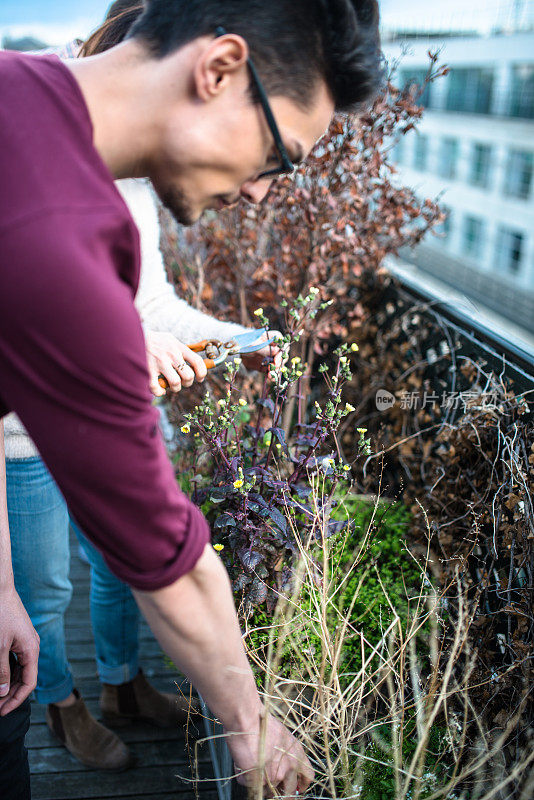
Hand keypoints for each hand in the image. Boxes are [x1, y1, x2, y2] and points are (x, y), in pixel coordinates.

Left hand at [0, 585, 39, 715]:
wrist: (1, 589)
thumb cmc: (0, 615)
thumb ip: (2, 671)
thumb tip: (3, 693)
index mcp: (31, 650)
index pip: (29, 684)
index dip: (16, 700)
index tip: (1, 712)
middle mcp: (32, 646)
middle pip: (26, 678)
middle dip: (12, 695)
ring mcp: (25, 641)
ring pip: (21, 669)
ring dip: (9, 684)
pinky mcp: (18, 636)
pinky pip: (16, 659)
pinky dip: (8, 671)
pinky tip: (0, 677)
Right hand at [145, 330, 206, 396]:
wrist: (132, 334)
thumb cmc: (153, 340)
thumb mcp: (169, 339)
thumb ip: (180, 349)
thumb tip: (193, 361)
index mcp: (178, 347)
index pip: (197, 361)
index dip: (202, 373)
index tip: (200, 378)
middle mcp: (171, 354)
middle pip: (188, 375)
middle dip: (187, 383)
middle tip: (183, 382)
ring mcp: (159, 362)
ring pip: (175, 383)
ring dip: (175, 388)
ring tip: (171, 385)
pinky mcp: (148, 369)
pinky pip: (157, 387)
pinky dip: (159, 392)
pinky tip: (160, 389)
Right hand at [226, 710, 313, 797]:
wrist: (248, 720)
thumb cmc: (262, 723)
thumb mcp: (283, 736)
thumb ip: (286, 753)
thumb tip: (282, 763)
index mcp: (297, 754)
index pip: (308, 777)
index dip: (302, 786)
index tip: (297, 789)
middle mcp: (289, 767)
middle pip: (289, 792)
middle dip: (280, 792)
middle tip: (271, 786)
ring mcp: (274, 776)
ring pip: (269, 791)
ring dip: (262, 784)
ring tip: (253, 766)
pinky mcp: (259, 781)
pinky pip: (252, 786)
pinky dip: (246, 778)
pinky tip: (243, 764)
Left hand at [241, 330, 282, 373]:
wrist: (233, 351)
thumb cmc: (243, 343)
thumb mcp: (254, 345)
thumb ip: (265, 349)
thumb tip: (277, 351)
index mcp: (269, 338)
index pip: (281, 342)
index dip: (282, 349)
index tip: (277, 357)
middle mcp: (271, 347)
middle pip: (281, 354)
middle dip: (280, 361)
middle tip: (275, 367)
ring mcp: (268, 356)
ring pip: (277, 364)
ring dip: (276, 370)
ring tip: (271, 375)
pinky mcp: (264, 365)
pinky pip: (270, 370)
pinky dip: (271, 374)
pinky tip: (270, 377)